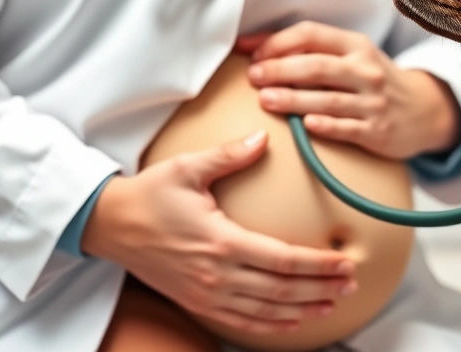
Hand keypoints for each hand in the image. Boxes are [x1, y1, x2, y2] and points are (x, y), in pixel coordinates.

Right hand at [81, 131, 357, 334]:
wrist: (110, 225)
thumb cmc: (150, 195)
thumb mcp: (187, 168)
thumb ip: (229, 155)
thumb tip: (262, 137)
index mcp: (220, 241)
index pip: (282, 259)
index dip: (318, 264)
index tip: (344, 261)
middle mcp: (216, 274)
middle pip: (282, 290)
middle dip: (321, 288)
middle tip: (351, 281)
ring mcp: (206, 293)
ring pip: (266, 311)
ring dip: (304, 308)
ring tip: (334, 301)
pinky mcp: (197, 302)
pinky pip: (242, 321)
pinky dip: (271, 324)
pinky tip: (293, 320)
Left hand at [235, 21, 460, 159]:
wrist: (425, 111)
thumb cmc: (376, 82)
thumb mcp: (355, 57)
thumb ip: (314, 52)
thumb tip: (258, 48)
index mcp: (356, 46)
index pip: (311, 34)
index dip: (278, 42)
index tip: (253, 53)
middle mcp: (366, 70)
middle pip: (317, 66)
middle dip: (281, 69)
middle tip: (254, 76)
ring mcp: (373, 102)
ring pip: (328, 99)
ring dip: (294, 99)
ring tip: (266, 100)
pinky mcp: (377, 131)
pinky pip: (348, 128)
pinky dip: (327, 126)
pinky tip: (306, 125)